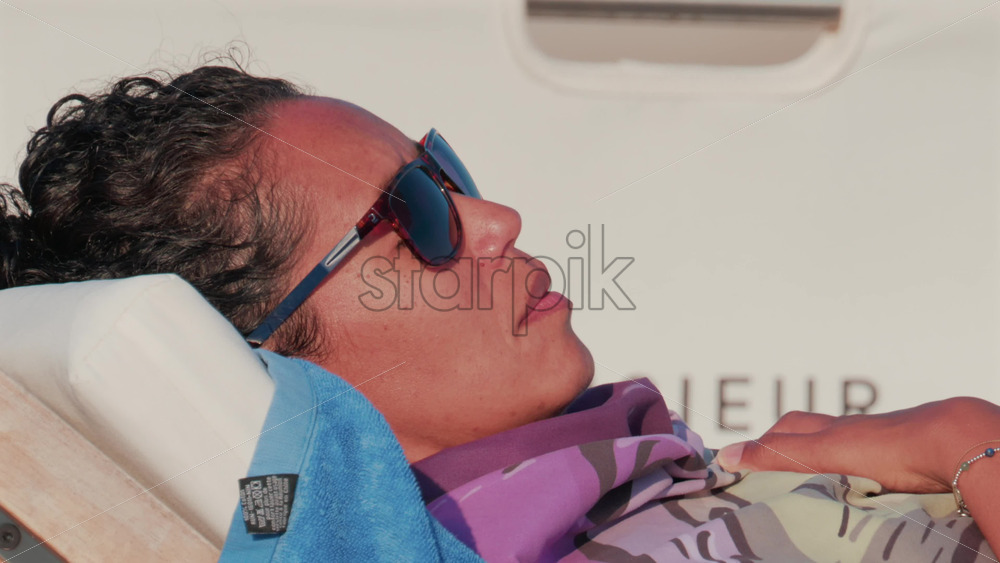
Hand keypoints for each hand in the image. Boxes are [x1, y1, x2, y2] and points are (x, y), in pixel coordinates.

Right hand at [716, 397, 999, 494]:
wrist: (945, 441)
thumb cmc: (882, 445)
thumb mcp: (818, 453)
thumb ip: (775, 456)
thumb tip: (724, 455)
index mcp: (825, 430)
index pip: (785, 431)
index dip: (762, 442)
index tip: (741, 457)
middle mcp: (848, 432)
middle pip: (810, 433)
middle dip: (787, 445)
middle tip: (770, 464)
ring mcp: (875, 444)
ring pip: (840, 448)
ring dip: (820, 459)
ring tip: (808, 477)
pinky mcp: (899, 458)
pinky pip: (866, 463)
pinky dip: (850, 470)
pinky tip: (854, 482)